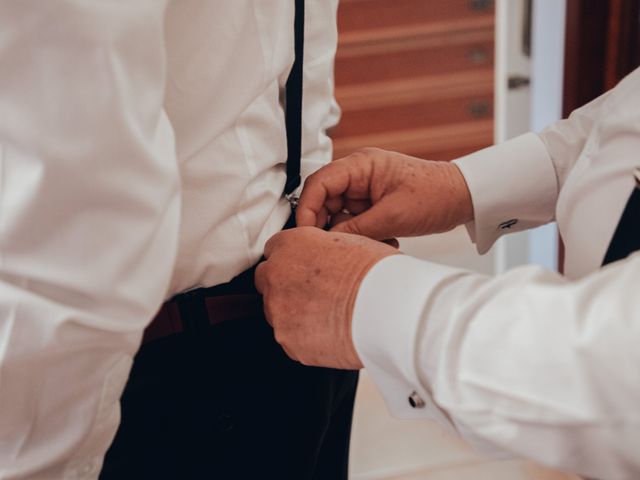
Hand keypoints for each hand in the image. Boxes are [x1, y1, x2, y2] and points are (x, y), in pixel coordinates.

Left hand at [255, 227, 398, 369]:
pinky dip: (306, 338)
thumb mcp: (350, 242)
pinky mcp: (288, 341)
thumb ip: (324, 248)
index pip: (274, 249)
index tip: (305, 268)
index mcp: (290, 245)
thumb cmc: (377, 274)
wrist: (387, 311)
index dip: (293, 259)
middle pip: (268, 280)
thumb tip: (328, 256)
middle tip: (316, 292)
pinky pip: (292, 339)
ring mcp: (279, 311)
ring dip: (295, 312)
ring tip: (328, 315)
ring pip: (277, 311)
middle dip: (286, 285)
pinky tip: (330, 333)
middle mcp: (276, 276)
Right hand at [296, 148, 473, 239]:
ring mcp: (365, 189)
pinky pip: (354, 221)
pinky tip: (382, 241)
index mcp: (360, 166)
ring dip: (349, 233)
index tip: (306, 234)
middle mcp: (359, 175)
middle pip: (324, 200)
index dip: (307, 209)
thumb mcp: (393, 216)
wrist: (463, 198)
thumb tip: (328, 242)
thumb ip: (356, 230)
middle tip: (335, 247)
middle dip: (328, 226)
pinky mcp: (373, 203)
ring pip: (339, 214)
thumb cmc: (435, 195)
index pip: (318, 184)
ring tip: (369, 243)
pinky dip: (362, 235)